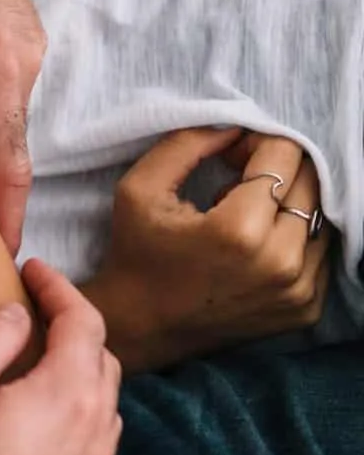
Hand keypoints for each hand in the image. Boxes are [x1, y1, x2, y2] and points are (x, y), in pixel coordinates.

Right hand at [0, 262, 119, 454]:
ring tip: (30, 370)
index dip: (60, 288)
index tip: (33, 271)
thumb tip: (16, 316)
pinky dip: (64, 422)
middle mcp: (93, 438)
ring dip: (72, 380)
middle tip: (33, 315)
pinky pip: (81, 451)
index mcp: (70, 395)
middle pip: (100, 366)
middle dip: (72, 332)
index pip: (84, 323)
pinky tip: (26, 432)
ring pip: (97, 412)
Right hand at [83, 128, 332, 372]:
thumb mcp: (138, 189)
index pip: (283, 154)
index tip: (228, 154)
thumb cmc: (135, 255)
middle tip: (234, 181)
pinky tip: (254, 246)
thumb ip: (185, 143)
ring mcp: (298, 290)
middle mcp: (280, 262)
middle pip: (309, 181)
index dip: (255, 142)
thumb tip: (234, 126)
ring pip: (320, 215)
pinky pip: (320, 252)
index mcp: (239, 231)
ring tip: (243, 216)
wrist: (139, 328)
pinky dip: (293, 239)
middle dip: (274, 170)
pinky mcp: (305, 309)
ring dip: (286, 206)